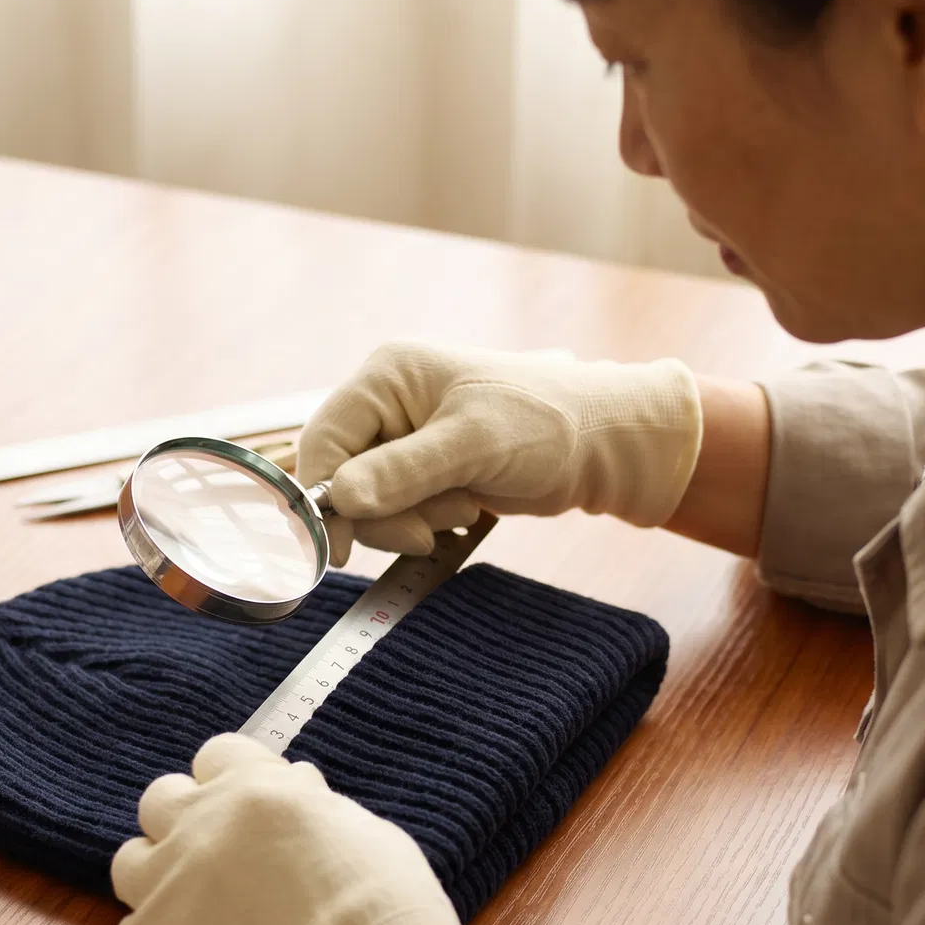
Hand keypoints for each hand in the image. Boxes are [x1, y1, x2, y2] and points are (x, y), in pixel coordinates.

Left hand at [112, 734, 554, 924]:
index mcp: (257, 790)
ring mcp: (166, 889)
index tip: (253, 811)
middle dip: (190, 820)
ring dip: (161, 878)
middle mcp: (200, 828)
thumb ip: (313, 810)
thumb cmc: (389, 918)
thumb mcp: (365, 834)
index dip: (238, 782)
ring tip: (202, 913)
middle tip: (224, 859)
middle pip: (162, 799)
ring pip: (131, 863)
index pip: (218, 755)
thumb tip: (295, 797)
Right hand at [298, 342, 702, 563]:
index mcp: (387, 376)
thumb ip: (402, 472)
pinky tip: (465, 509)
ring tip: (462, 507)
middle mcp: (388, 402)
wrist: (602, 445)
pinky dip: (425, 522)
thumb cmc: (546, 424)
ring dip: (410, 520)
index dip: (322, 496)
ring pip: (368, 501)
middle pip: (341, 477)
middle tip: (427, 532)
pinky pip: (397, 510)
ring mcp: (404, 438)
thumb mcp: (471, 445)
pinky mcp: (424, 469)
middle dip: (383, 514)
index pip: (324, 441)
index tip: (339, 548)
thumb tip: (339, 499)